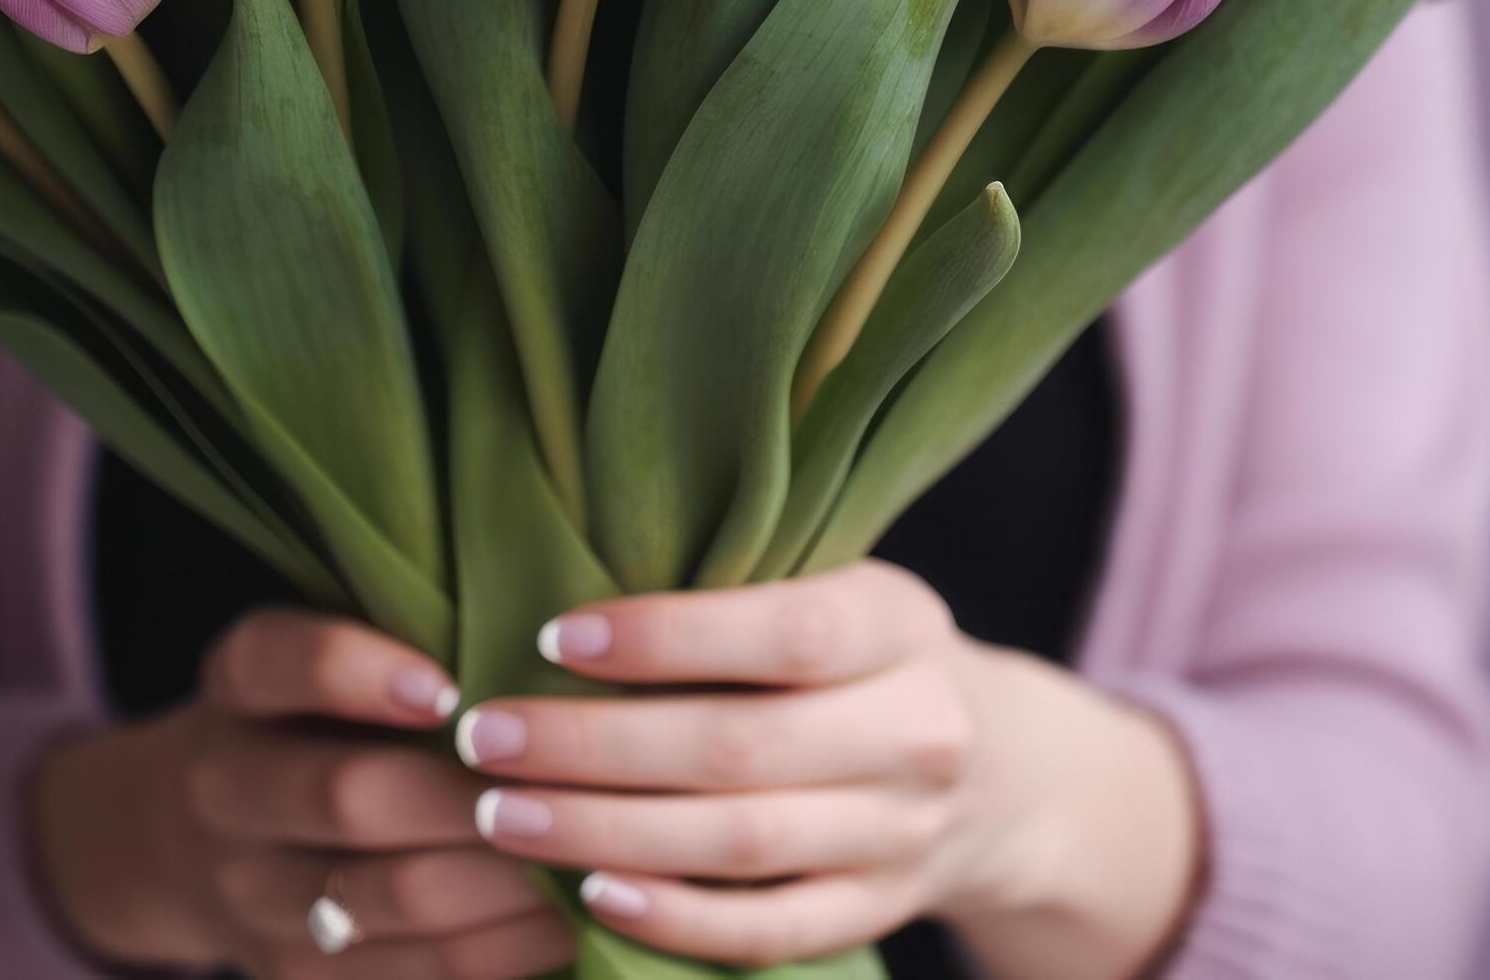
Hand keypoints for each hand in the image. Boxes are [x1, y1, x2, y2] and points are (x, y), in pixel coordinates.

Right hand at [27, 608, 575, 978]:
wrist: (188, 846)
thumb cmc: (309, 726)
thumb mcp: (317, 666)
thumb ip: (406, 638)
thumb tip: (548, 631)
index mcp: (238, 688)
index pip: (282, 665)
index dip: (361, 673)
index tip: (452, 690)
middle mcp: (225, 788)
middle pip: (348, 795)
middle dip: (469, 797)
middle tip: (567, 786)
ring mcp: (251, 893)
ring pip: (389, 895)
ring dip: (502, 882)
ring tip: (588, 859)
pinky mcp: (291, 973)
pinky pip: (408, 972)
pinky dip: (496, 950)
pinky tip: (562, 923)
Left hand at [447, 561, 1203, 978]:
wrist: (1005, 777)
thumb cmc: (865, 657)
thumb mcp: (841, 588)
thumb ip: (742, 578)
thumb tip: (564, 560)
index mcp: (900, 627)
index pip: (787, 632)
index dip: (667, 637)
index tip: (551, 635)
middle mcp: (916, 732)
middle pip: (741, 747)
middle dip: (593, 746)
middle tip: (484, 735)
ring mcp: (901, 834)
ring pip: (743, 843)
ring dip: (607, 833)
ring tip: (504, 815)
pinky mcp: (880, 911)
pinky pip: (772, 929)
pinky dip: (680, 919)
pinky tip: (592, 894)